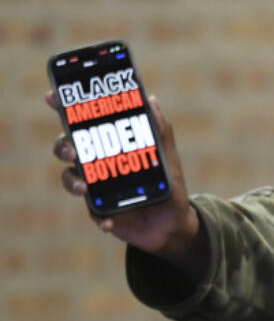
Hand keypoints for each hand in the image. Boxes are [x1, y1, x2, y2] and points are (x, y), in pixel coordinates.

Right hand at [47, 90, 206, 277]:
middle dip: (63, 146)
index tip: (53, 97)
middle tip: (72, 151)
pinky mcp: (99, 211)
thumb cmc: (169, 185)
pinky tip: (109, 223)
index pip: (84, 123)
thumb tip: (151, 100)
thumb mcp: (168, 158)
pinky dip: (99, 217)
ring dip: (72, 181)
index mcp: (110, 144)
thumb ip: (161, 131)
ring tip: (84, 188)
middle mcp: (97, 163)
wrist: (173, 223)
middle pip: (67, 147)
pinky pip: (92, 212)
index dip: (65, 108)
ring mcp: (95, 187)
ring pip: (70, 178)